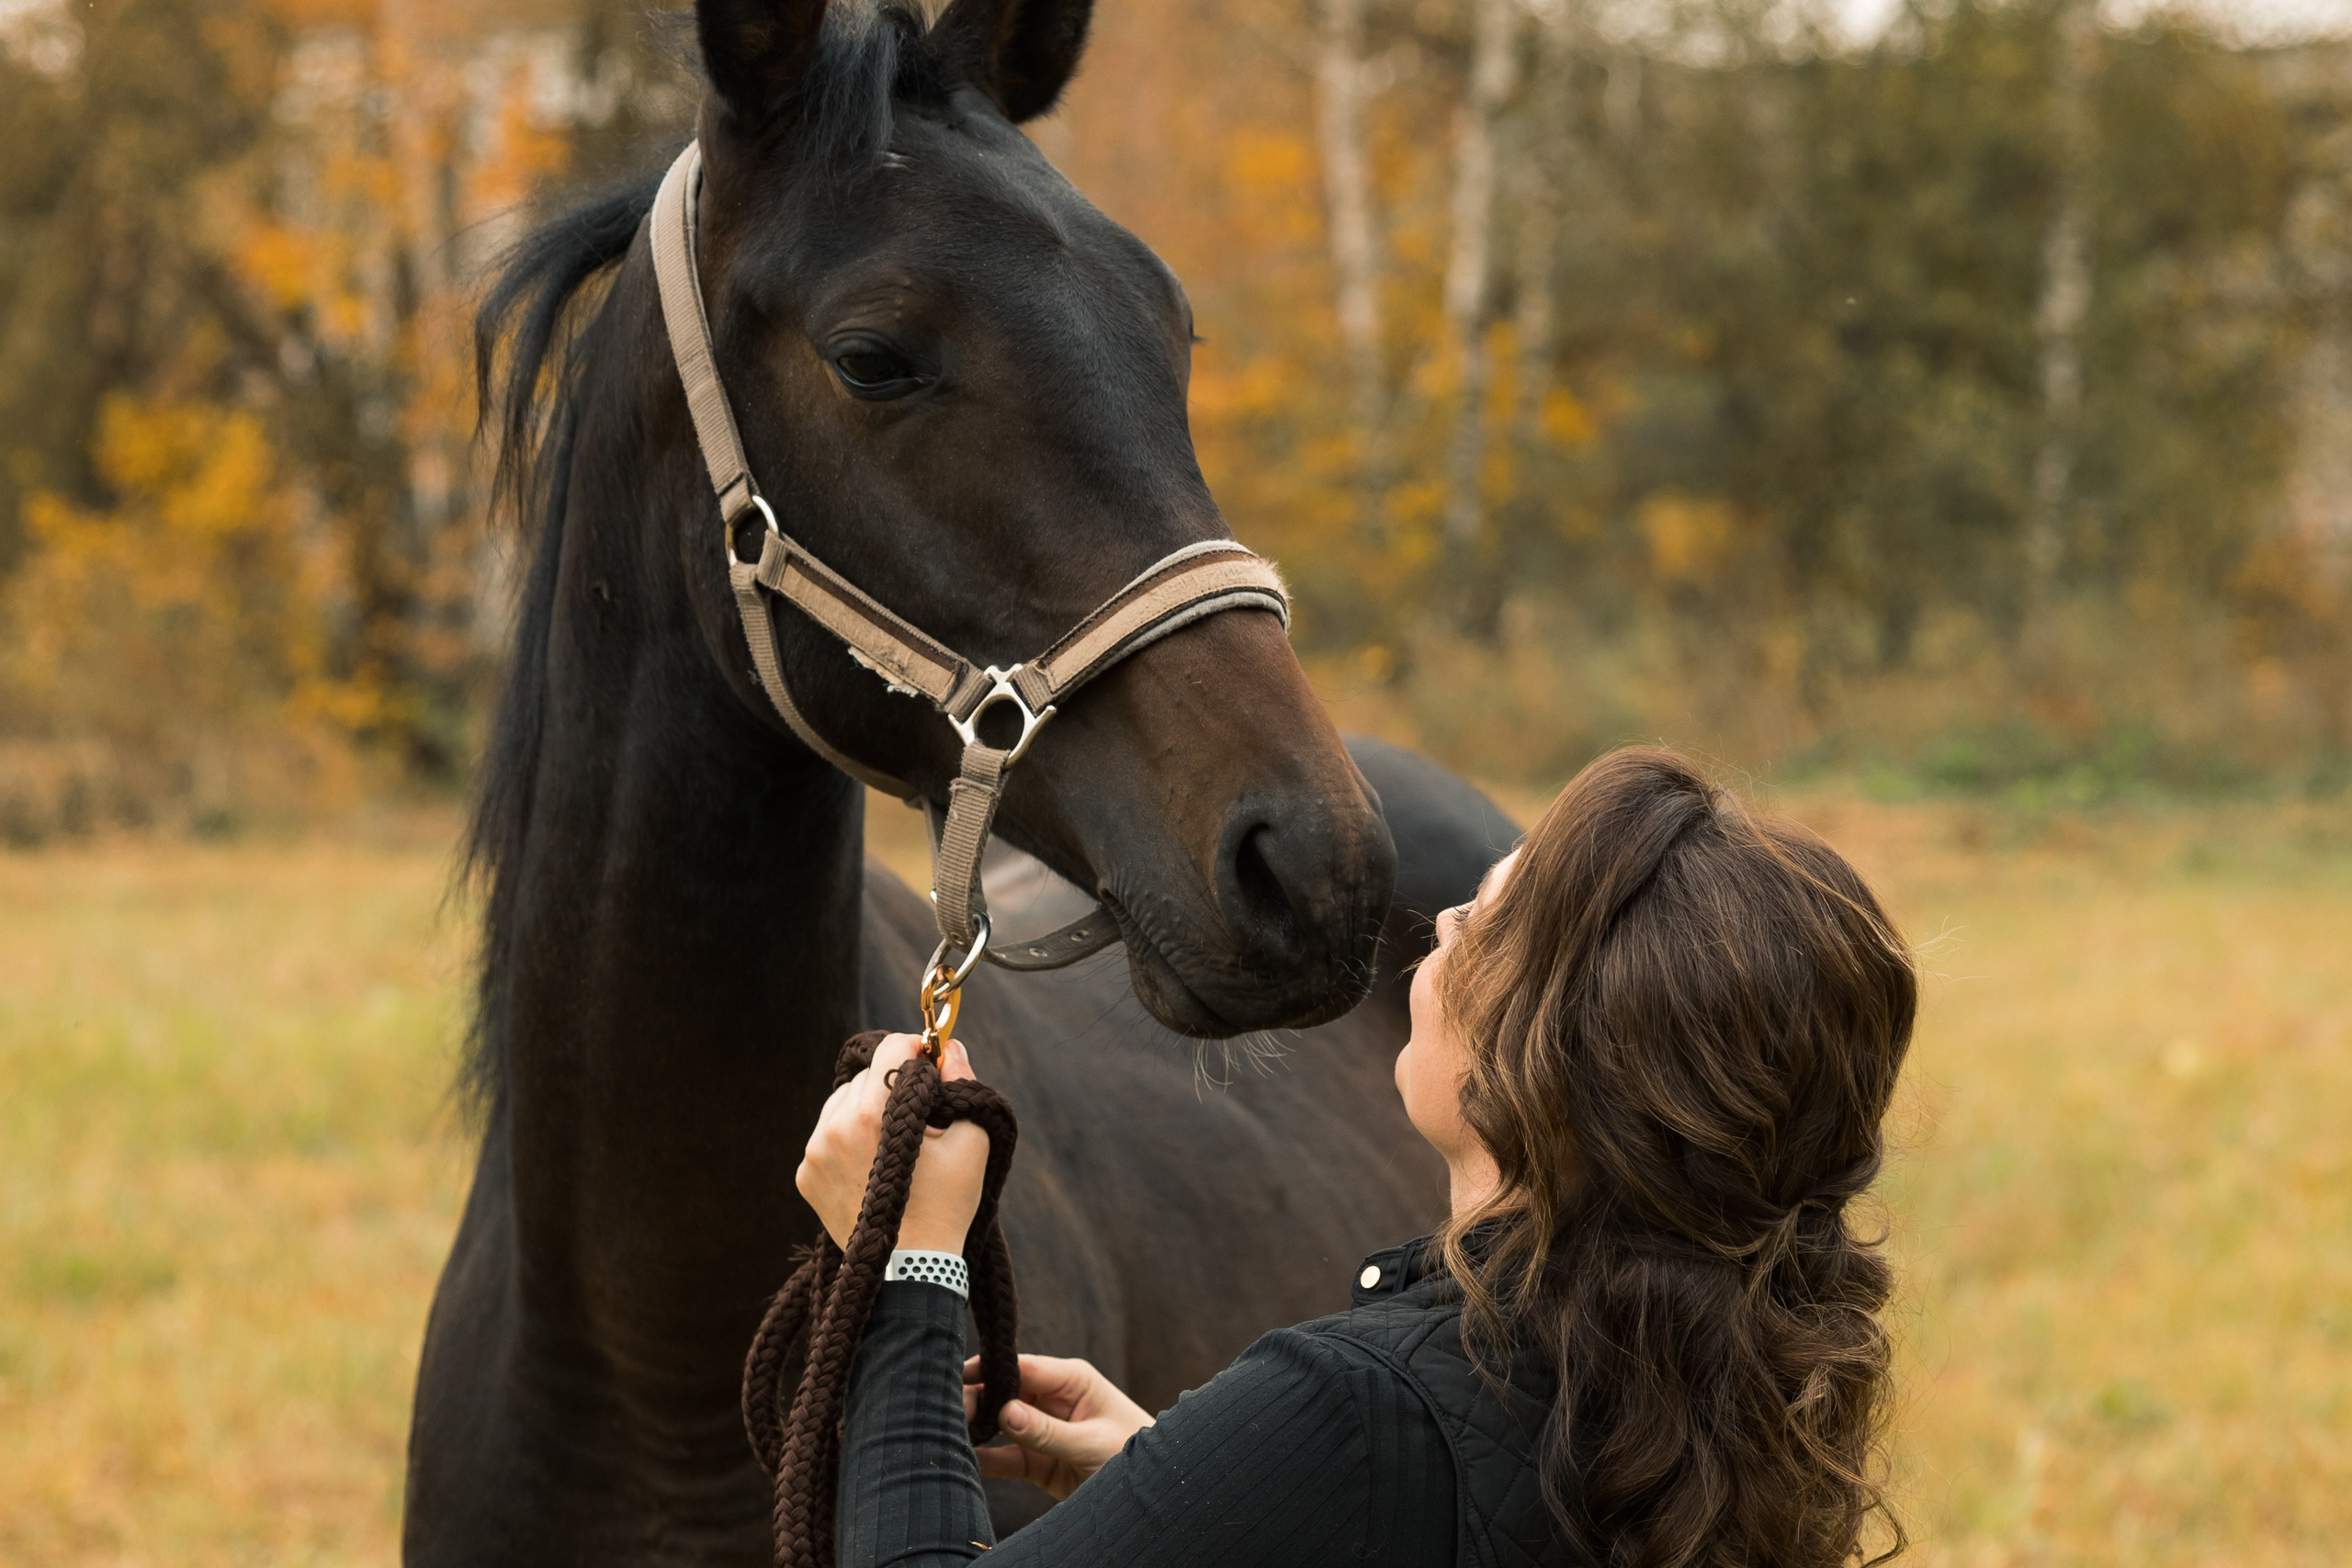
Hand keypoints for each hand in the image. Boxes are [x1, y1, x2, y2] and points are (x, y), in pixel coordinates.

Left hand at [794, 1034, 988, 1253]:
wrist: (911, 1269)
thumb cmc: (947, 1204)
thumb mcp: (971, 1140)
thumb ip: (961, 1084)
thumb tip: (950, 1048)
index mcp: (870, 1115)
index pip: (890, 1049)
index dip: (917, 1049)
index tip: (932, 1064)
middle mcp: (833, 1128)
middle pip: (867, 1075)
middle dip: (894, 1082)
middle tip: (920, 1112)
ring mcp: (814, 1153)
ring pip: (842, 1101)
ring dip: (867, 1107)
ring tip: (894, 1139)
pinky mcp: (806, 1174)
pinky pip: (827, 1134)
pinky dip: (849, 1137)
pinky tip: (873, 1161)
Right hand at [965, 1353, 1155, 1500]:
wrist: (1150, 1495)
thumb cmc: (1132, 1455)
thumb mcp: (1092, 1443)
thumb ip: (1047, 1432)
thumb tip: (1004, 1412)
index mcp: (1071, 1380)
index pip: (1022, 1366)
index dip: (989, 1368)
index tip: (957, 1374)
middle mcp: (1052, 1399)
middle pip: (1003, 1392)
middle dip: (975, 1400)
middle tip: (948, 1412)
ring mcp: (1042, 1429)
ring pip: (998, 1423)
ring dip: (974, 1427)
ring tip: (944, 1431)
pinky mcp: (1036, 1460)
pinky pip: (1003, 1456)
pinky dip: (982, 1457)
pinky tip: (960, 1458)